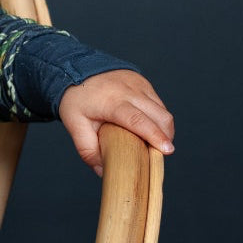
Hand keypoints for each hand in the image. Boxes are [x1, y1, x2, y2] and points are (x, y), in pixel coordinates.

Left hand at [58, 69, 173, 173]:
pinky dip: (158, 119)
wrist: (78, 70)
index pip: (138, 120)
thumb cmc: (77, 100)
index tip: (167, 150)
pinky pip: (158, 104)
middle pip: (159, 115)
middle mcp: (130, 91)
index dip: (154, 135)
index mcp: (112, 102)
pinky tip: (148, 128)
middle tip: (159, 154)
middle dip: (165, 136)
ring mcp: (140, 85)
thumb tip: (103, 172)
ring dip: (163, 129)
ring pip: (162, 110)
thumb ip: (88, 150)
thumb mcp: (75, 125)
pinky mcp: (144, 83)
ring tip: (153, 144)